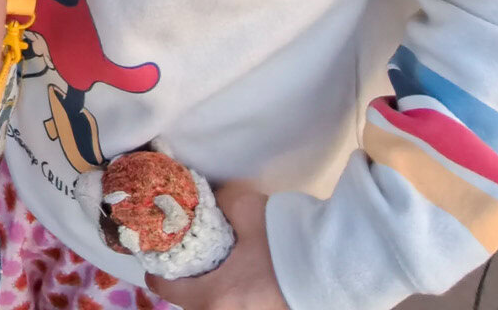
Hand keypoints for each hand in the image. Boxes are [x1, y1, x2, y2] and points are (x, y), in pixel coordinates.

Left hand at [148, 186, 288, 309]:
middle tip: (188, 257)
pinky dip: (233, 296)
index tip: (158, 254)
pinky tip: (244, 278)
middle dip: (186, 282)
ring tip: (217, 267)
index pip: (166, 290)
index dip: (157, 269)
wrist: (340, 265)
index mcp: (215, 297)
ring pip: (214, 307)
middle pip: (190, 303)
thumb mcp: (247, 208)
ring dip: (211, 291)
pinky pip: (238, 308)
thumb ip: (220, 202)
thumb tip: (208, 198)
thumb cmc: (288, 240)